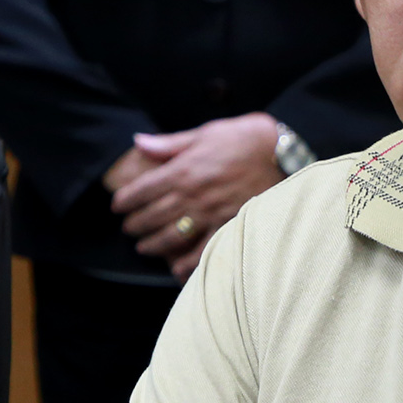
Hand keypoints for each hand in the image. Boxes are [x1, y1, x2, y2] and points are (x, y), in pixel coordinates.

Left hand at [110, 113, 282, 278]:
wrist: (285, 153)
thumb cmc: (245, 138)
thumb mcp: (205, 132)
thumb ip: (170, 144)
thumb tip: (139, 142)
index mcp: (183, 169)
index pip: (142, 190)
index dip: (125, 200)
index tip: (118, 207)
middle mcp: (193, 195)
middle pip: (152, 216)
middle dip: (135, 225)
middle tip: (129, 229)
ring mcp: (211, 214)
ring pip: (171, 237)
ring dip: (153, 245)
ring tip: (145, 247)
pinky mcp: (230, 227)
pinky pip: (204, 252)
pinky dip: (187, 264)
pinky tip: (175, 269)